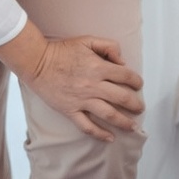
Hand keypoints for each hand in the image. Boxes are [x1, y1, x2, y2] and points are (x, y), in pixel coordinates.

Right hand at [0, 21, 144, 141]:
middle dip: (135, 104)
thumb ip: (108, 46)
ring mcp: (82, 100)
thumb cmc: (62, 50)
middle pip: (121, 98)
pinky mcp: (70, 111)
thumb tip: (122, 62)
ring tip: (133, 126)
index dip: (136, 81)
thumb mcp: (87, 40)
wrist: (37, 63)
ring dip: (123, 122)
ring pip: (108, 114)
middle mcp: (93, 85)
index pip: (125, 76)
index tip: (139, 84)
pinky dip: (99, 134)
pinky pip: (87, 126)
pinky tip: (110, 138)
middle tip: (140, 108)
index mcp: (99, 67)